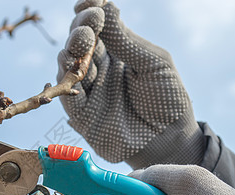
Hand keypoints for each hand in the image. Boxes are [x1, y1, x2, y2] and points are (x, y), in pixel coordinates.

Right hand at [59, 1, 203, 168]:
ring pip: (68, 65)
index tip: (92, 2)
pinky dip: (66, 79)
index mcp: (117, 52)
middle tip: (91, 20)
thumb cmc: (167, 98)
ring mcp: (89, 90)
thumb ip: (127, 40)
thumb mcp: (153, 63)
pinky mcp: (81, 114)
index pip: (98, 27)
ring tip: (84, 38)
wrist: (169, 139)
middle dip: (82, 28)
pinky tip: (72, 64)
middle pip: (80, 42)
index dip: (91, 11)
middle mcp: (99, 68)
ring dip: (73, 49)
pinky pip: (66, 95)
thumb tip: (105, 6)